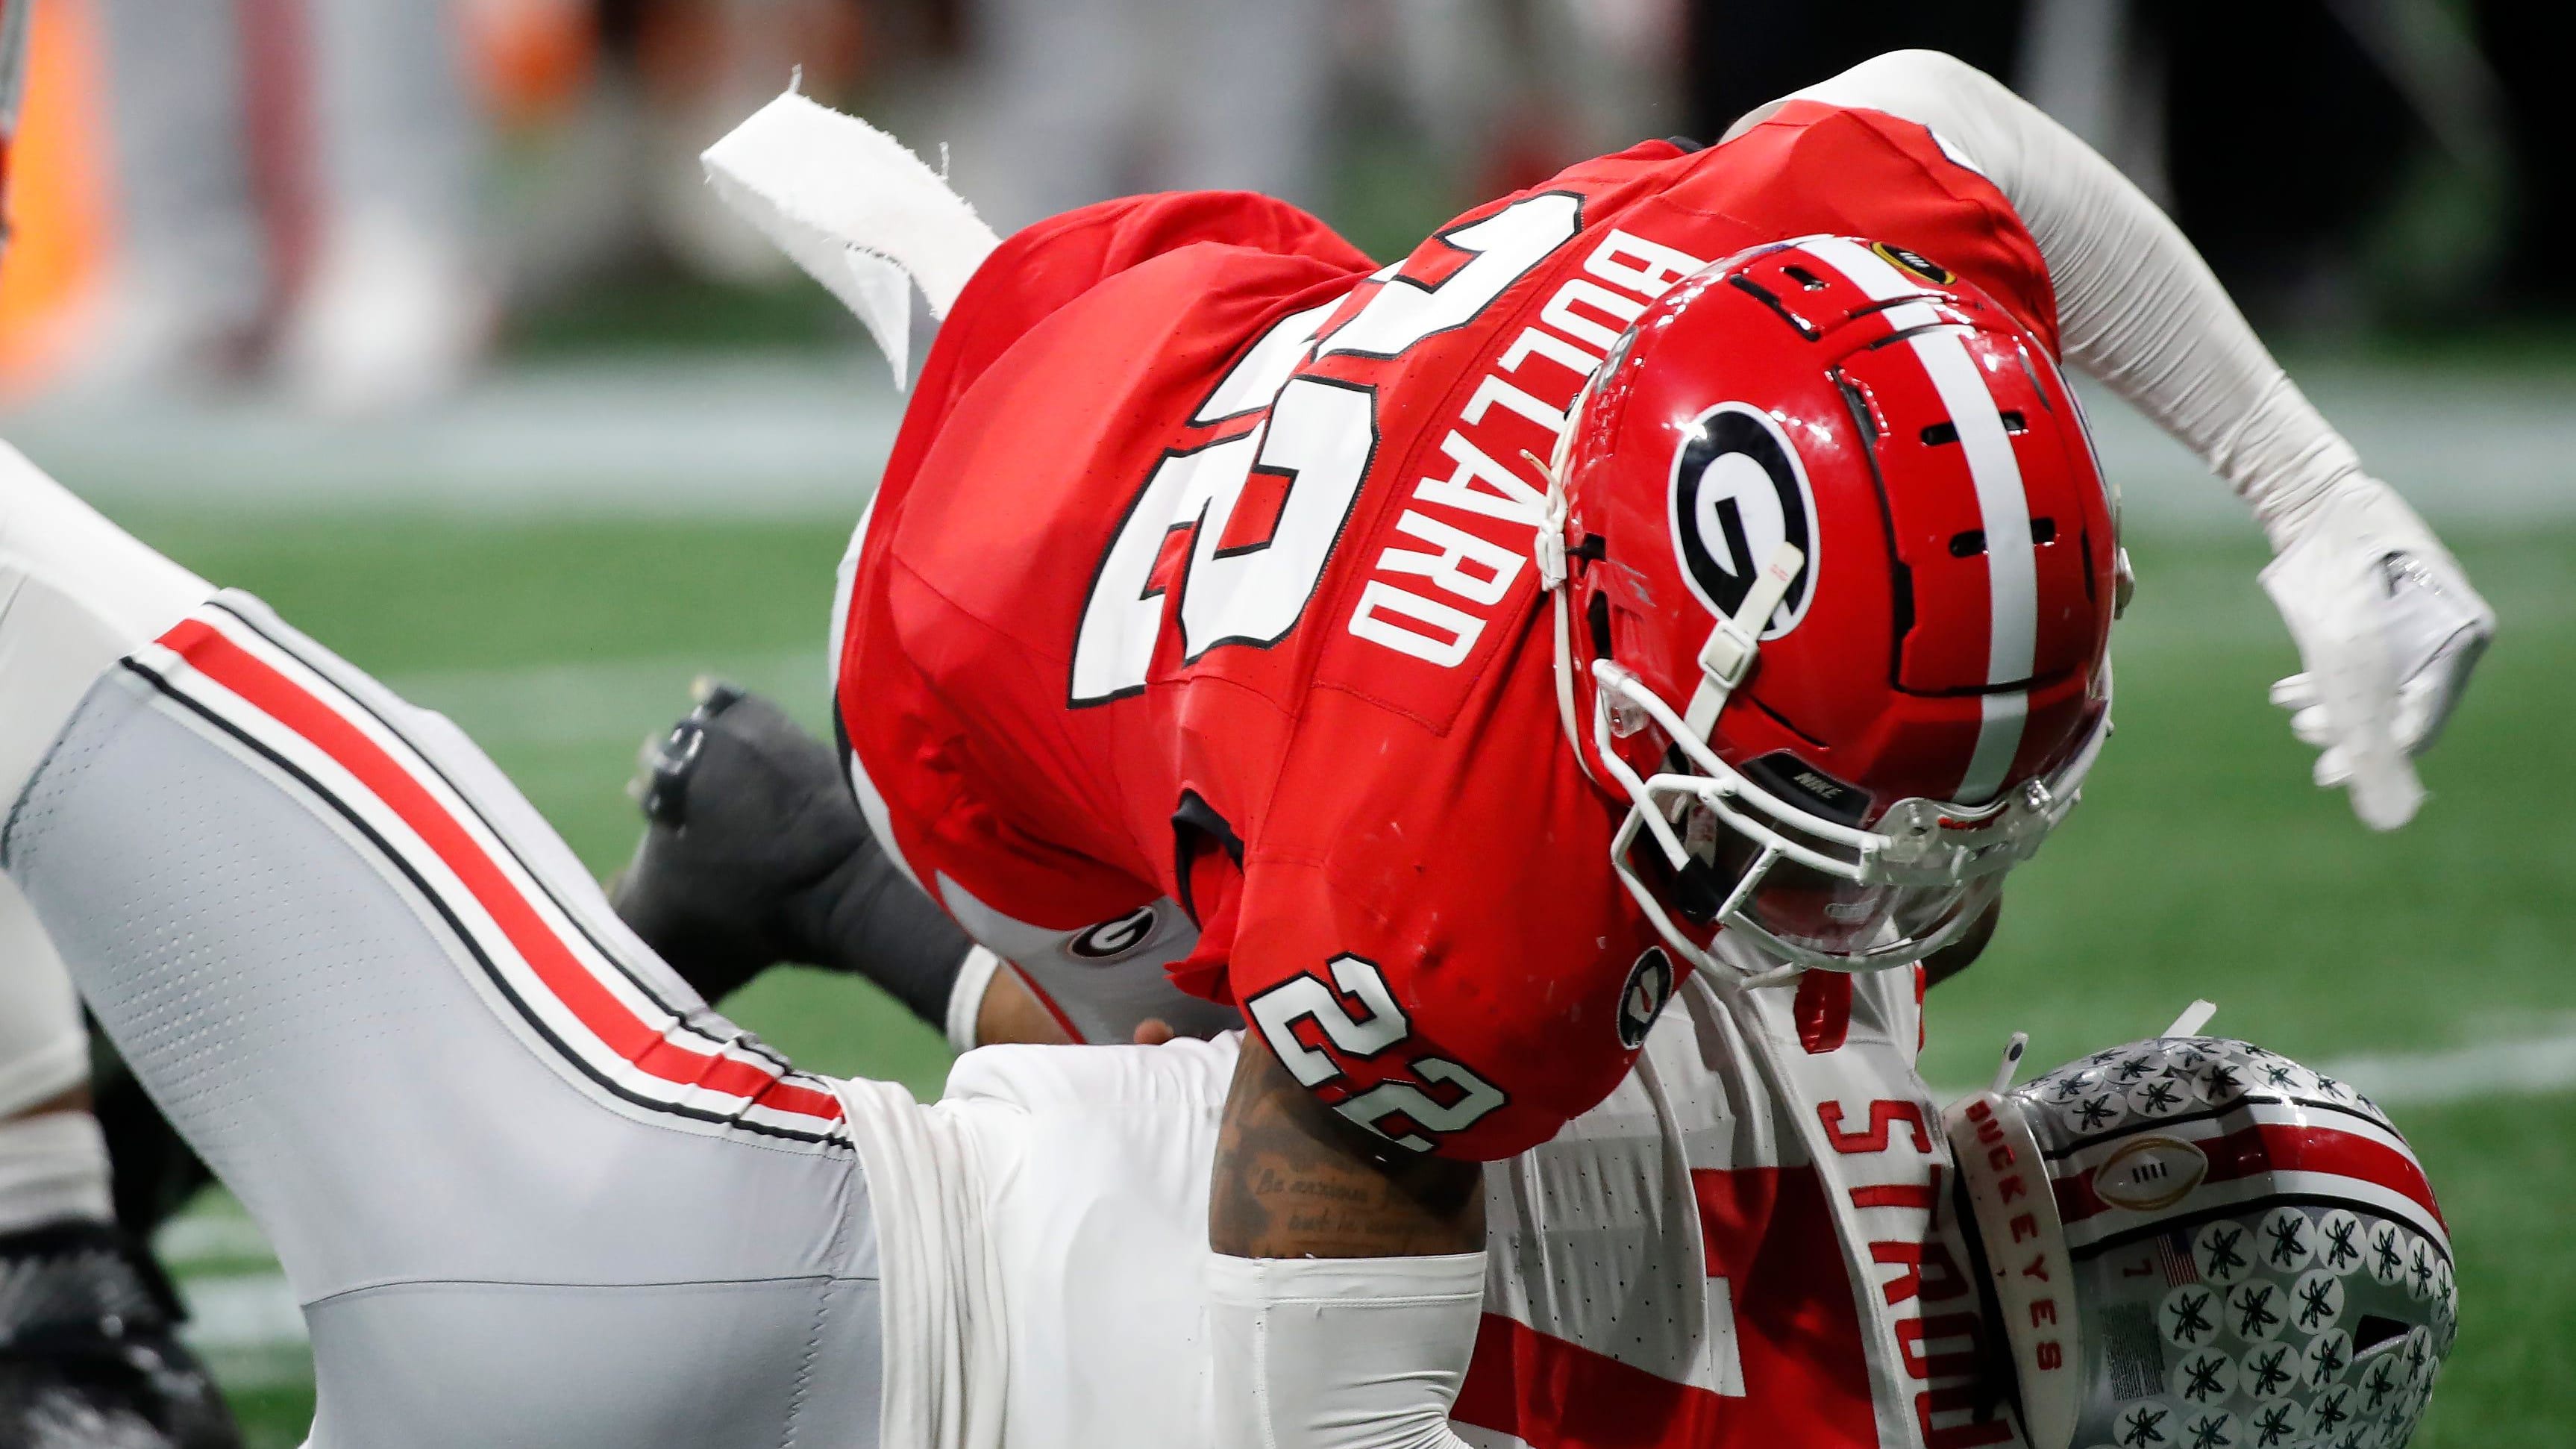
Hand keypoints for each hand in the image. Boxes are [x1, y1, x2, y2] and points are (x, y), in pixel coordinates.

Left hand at [2258, 481, 2494, 829]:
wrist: (2309, 500)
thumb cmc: (2336, 583)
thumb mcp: (2347, 673)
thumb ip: (2367, 745)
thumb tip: (2390, 819)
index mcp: (2461, 642)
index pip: (2419, 724)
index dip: (2372, 758)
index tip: (2326, 775)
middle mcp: (2447, 626)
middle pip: (2395, 700)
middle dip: (2345, 728)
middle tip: (2303, 737)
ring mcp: (2415, 609)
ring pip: (2372, 676)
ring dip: (2329, 701)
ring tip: (2287, 706)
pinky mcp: (2381, 597)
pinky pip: (2360, 650)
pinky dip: (2325, 674)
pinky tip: (2289, 687)